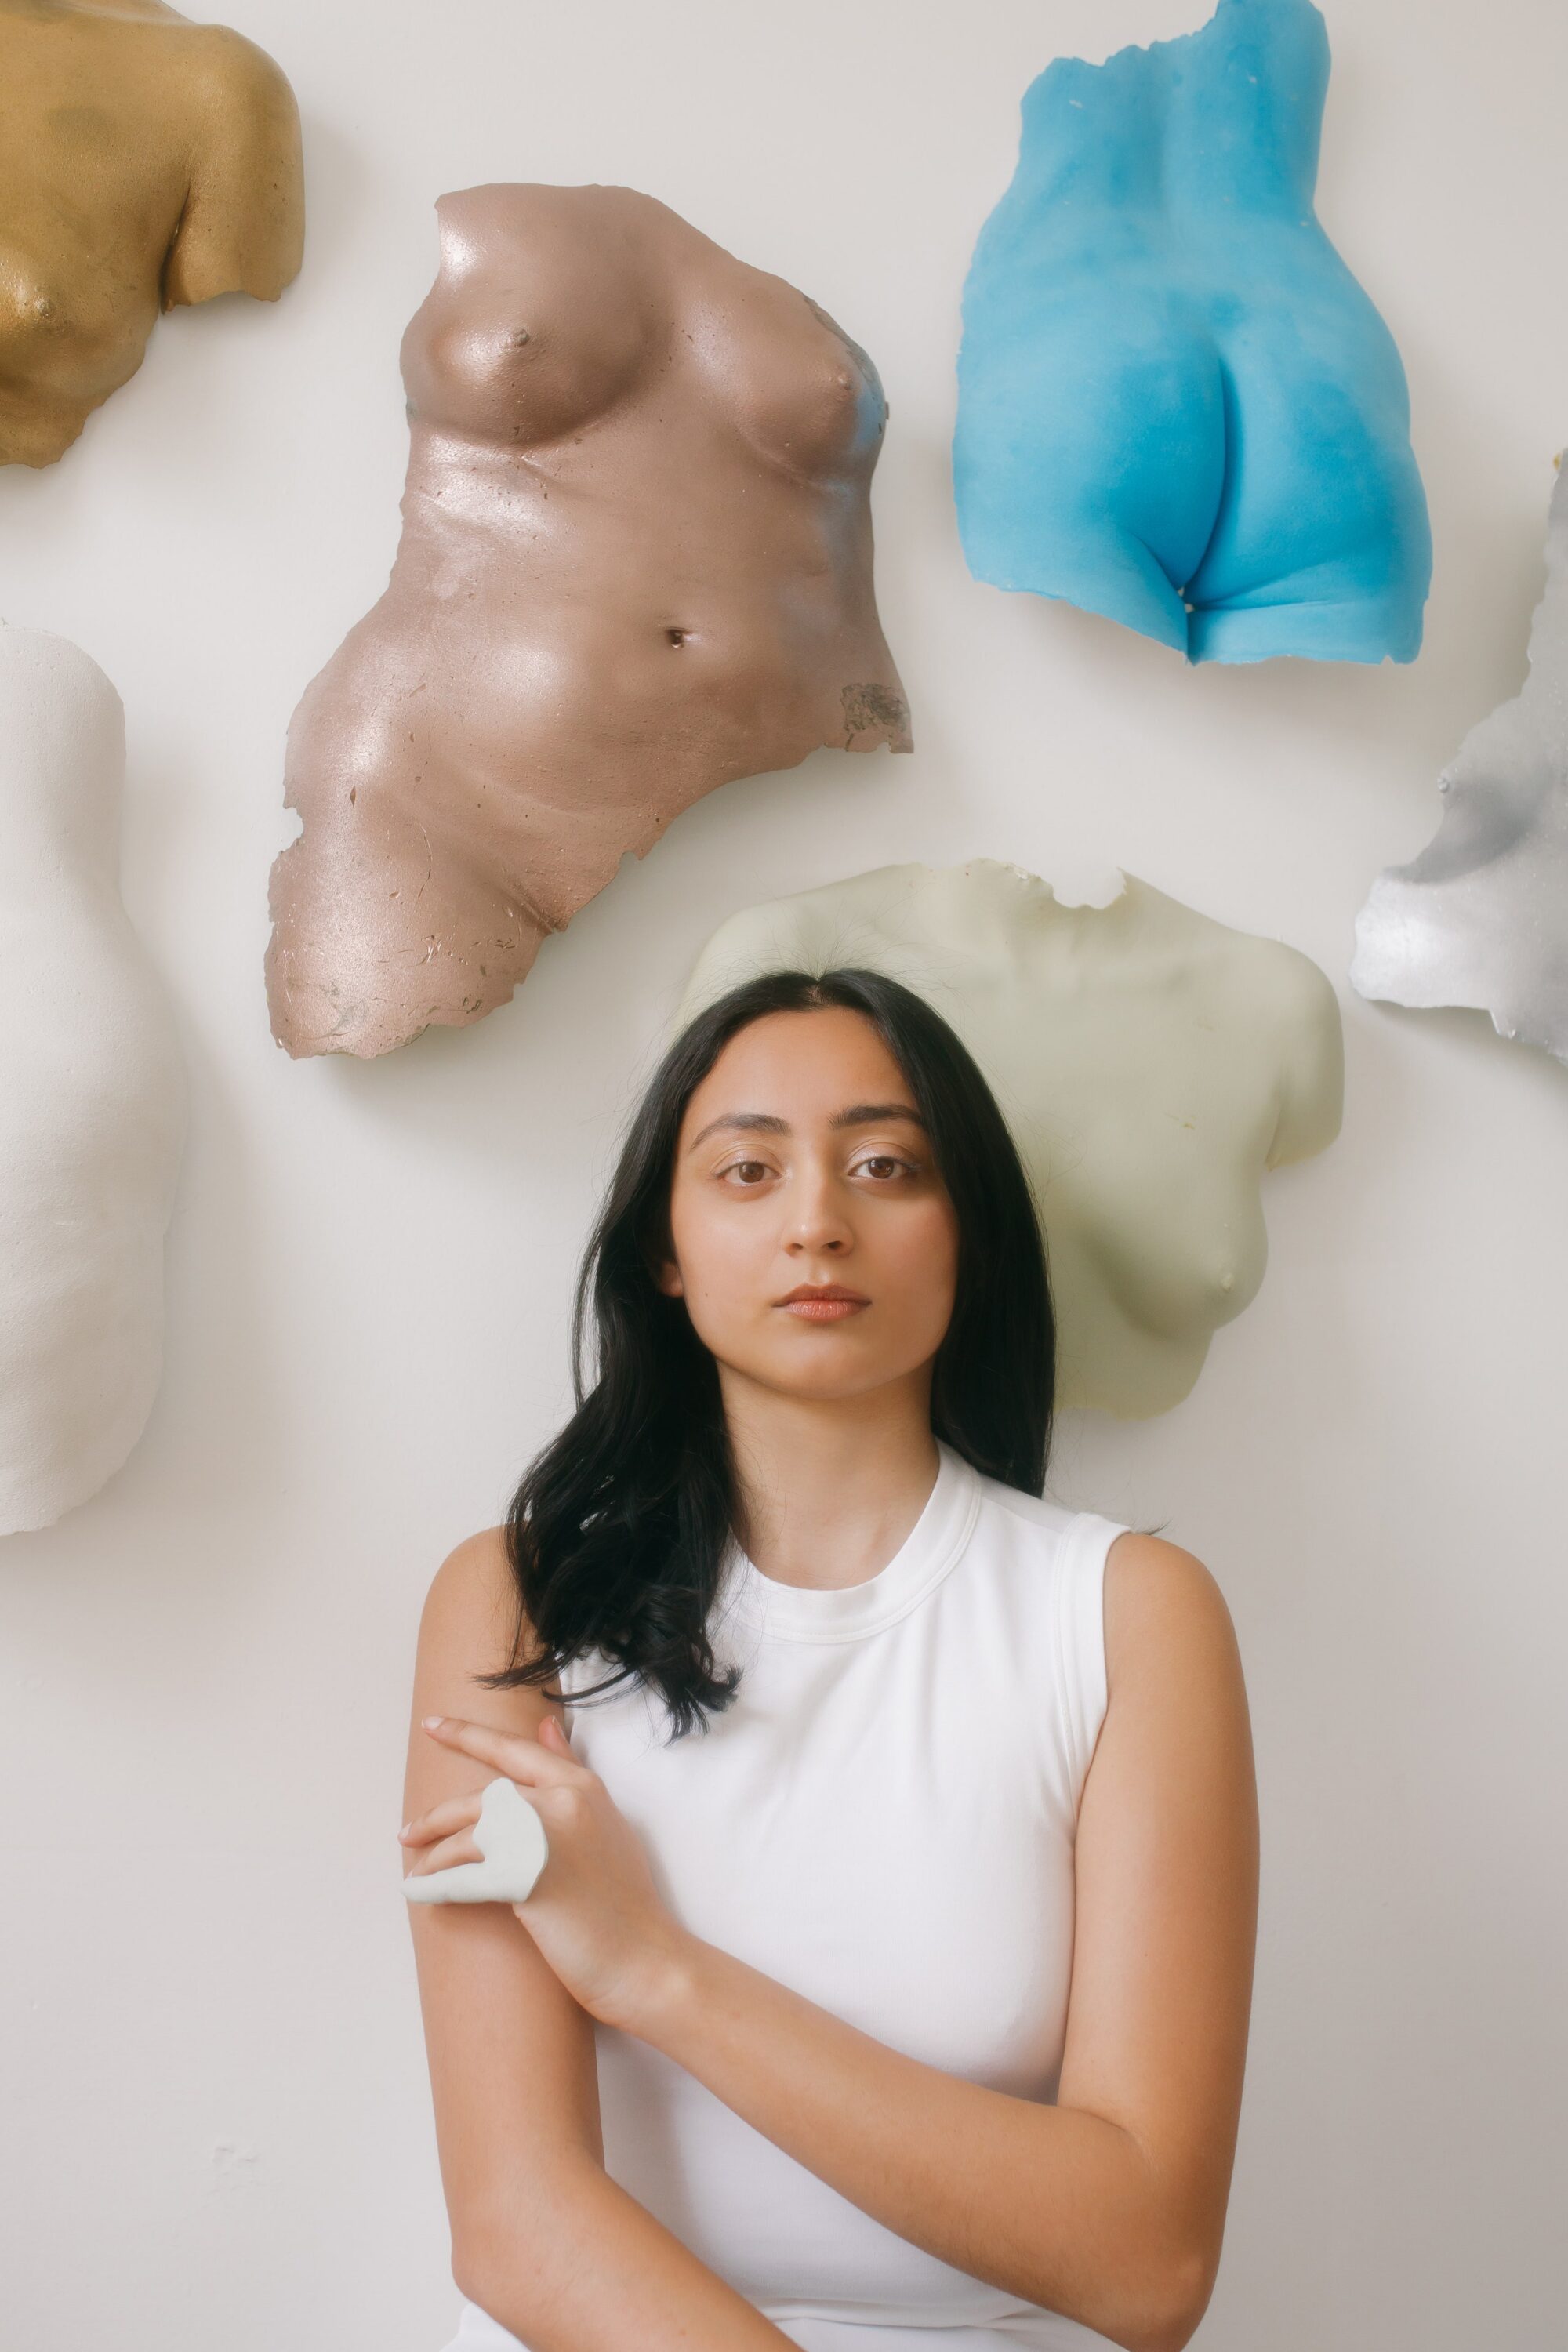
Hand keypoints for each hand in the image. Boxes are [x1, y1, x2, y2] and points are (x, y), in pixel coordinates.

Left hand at [399, 1713, 693, 2035]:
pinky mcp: (528, 1879)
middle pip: (481, 1799)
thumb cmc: (624, 1901)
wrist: (645, 1960)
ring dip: (433, 1855)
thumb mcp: (606, 1822)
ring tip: (417, 1870)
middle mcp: (563, 1801)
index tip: (431, 1725)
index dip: (466, 1735)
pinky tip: (417, 1892)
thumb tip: (545, 1726)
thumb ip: (570, 1775)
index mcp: (582, 1785)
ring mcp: (546, 1837)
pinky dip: (435, 1886)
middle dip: (436, 1816)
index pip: (513, 1749)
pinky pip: (464, 1878)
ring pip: (468, 1836)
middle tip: (407, 1831)